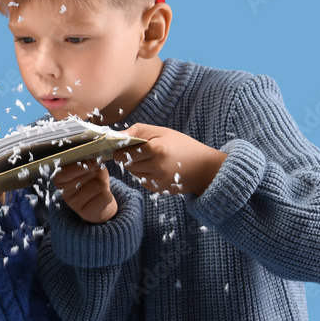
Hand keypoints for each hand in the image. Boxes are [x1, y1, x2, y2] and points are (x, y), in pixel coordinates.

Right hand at [52, 159, 117, 223]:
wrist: (99, 200)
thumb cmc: (92, 180)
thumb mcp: (90, 166)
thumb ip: (90, 162)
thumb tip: (96, 161)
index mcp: (59, 178)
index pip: (66, 171)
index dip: (81, 166)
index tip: (93, 162)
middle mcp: (63, 192)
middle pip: (86, 175)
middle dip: (96, 172)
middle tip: (95, 177)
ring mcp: (73, 204)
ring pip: (97, 185)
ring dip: (103, 184)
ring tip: (99, 187)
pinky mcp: (85, 214)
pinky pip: (105, 197)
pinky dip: (108, 195)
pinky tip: (102, 197)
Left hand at [112, 123, 226, 195]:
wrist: (204, 167)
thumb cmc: (182, 145)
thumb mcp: (161, 132)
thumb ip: (137, 131)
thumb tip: (115, 135)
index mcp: (157, 149)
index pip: (125, 152)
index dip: (119, 149)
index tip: (119, 146)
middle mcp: (156, 167)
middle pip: (127, 164)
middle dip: (127, 157)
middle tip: (137, 151)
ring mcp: (157, 180)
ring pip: (133, 173)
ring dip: (135, 165)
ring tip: (150, 158)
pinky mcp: (158, 189)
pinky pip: (142, 180)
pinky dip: (144, 174)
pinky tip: (156, 168)